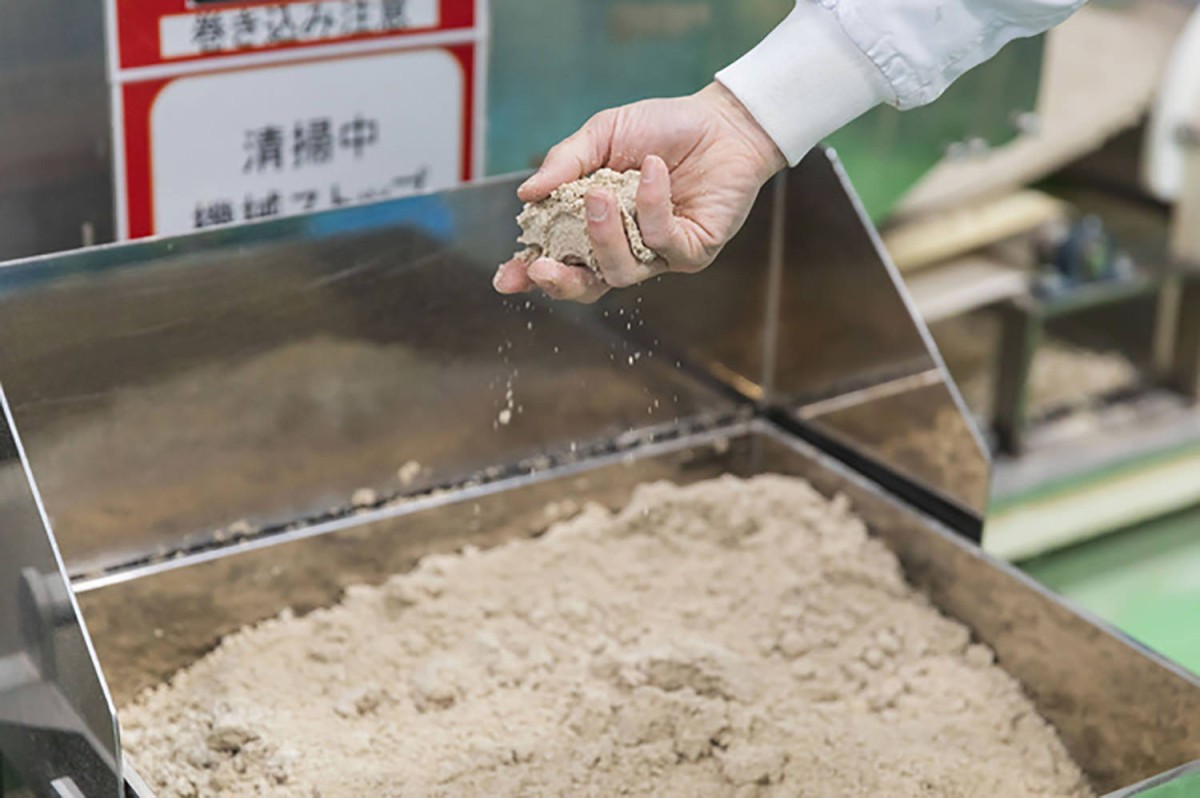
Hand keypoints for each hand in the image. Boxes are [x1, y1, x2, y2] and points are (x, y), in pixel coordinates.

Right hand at [494, 82, 785, 302]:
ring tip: (599, 194)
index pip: (558, 260)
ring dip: (604, 236)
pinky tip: (652, 171)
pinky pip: (663, 243)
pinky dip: (653, 207)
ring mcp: (658, 256)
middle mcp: (625, 249)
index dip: (530, 274)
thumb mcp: (602, 134)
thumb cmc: (661, 129)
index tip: (505, 278)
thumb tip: (527, 194)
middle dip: (560, 281)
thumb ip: (566, 163)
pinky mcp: (692, 252)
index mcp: (595, 227)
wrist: (721, 121)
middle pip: (588, 286)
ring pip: (622, 271)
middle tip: (541, 265)